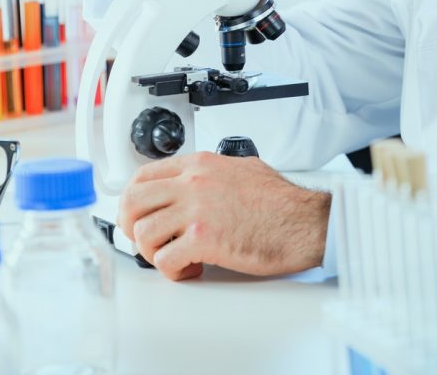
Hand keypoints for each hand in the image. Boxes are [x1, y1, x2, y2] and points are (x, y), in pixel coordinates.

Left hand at [117, 152, 330, 281]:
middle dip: (131, 226)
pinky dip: (173, 272)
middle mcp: (194, 182)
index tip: (139, 215)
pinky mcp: (203, 239)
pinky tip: (191, 269)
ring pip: (143, 233)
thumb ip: (212, 174)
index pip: (143, 176)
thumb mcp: (243, 169)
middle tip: (148, 240)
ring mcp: (197, 209)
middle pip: (132, 201)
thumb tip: (195, 183)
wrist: (305, 223)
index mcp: (201, 164)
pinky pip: (165, 260)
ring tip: (175, 258)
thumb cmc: (282, 203)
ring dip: (154, 253)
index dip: (134, 201)